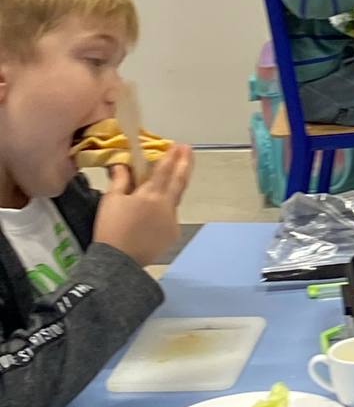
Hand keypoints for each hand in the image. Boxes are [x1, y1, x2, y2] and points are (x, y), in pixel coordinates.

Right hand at [93, 144, 193, 267]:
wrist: (119, 261)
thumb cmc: (111, 228)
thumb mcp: (111, 200)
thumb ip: (120, 180)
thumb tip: (123, 164)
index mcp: (150, 194)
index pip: (164, 169)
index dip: (171, 155)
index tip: (177, 145)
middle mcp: (166, 204)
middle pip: (179, 180)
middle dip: (185, 162)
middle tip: (188, 149)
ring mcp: (172, 220)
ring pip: (176, 197)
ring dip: (176, 184)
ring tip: (177, 172)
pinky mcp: (172, 233)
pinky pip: (171, 215)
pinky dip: (167, 207)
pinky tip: (159, 207)